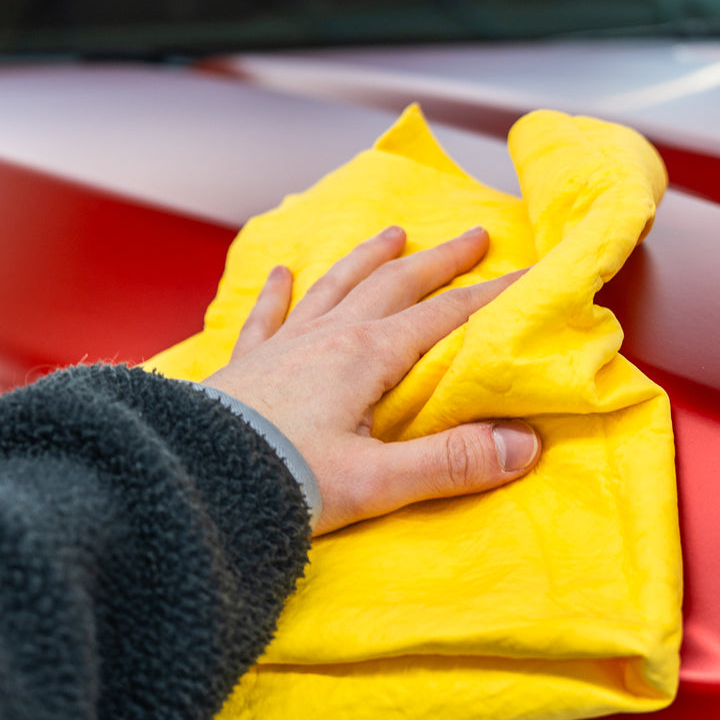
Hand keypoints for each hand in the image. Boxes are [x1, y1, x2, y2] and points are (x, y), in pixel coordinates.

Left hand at [204, 225, 539, 534]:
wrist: (192, 484)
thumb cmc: (283, 485)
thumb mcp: (377, 482)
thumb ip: (451, 463)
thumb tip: (522, 445)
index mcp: (365, 357)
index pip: (444, 317)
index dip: (490, 297)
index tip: (527, 275)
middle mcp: (326, 338)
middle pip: (393, 286)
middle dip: (438, 261)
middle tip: (472, 236)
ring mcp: (284, 346)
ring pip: (335, 286)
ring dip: (368, 259)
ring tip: (391, 234)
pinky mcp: (246, 366)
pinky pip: (267, 316)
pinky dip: (277, 292)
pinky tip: (279, 273)